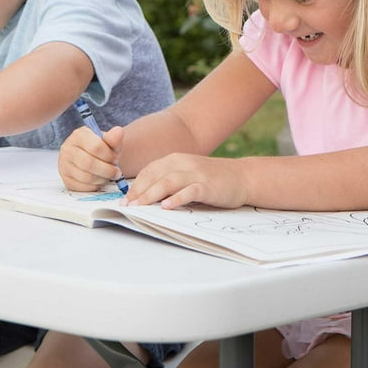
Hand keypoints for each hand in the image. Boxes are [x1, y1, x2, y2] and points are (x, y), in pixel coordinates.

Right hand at [58, 125, 124, 191]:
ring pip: (85, 177)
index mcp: (78, 135)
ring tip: (109, 176)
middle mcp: (68, 149)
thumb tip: (119, 131)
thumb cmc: (100, 149)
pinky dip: (95, 186)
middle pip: (89, 163)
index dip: (109, 156)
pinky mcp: (66, 179)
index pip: (95, 147)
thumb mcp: (108, 142)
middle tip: (116, 172)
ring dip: (102, 179)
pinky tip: (100, 181)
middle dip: (107, 170)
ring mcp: (64, 165)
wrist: (91, 157)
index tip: (116, 159)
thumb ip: (114, 138)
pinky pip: (82, 187)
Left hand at [123, 153, 249, 209]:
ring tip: (139, 207)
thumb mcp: (187, 174)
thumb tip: (144, 196)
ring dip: (151, 195)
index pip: (149, 171)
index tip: (125, 199)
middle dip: (138, 192)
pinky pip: (189, 191)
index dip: (135, 185)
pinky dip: (177, 198)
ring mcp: (196, 174)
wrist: (242, 177)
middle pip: (155, 176)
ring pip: (168, 182)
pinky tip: (166, 206)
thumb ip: (169, 181)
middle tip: (127, 206)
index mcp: (175, 160)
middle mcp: (183, 163)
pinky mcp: (207, 186)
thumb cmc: (211, 179)